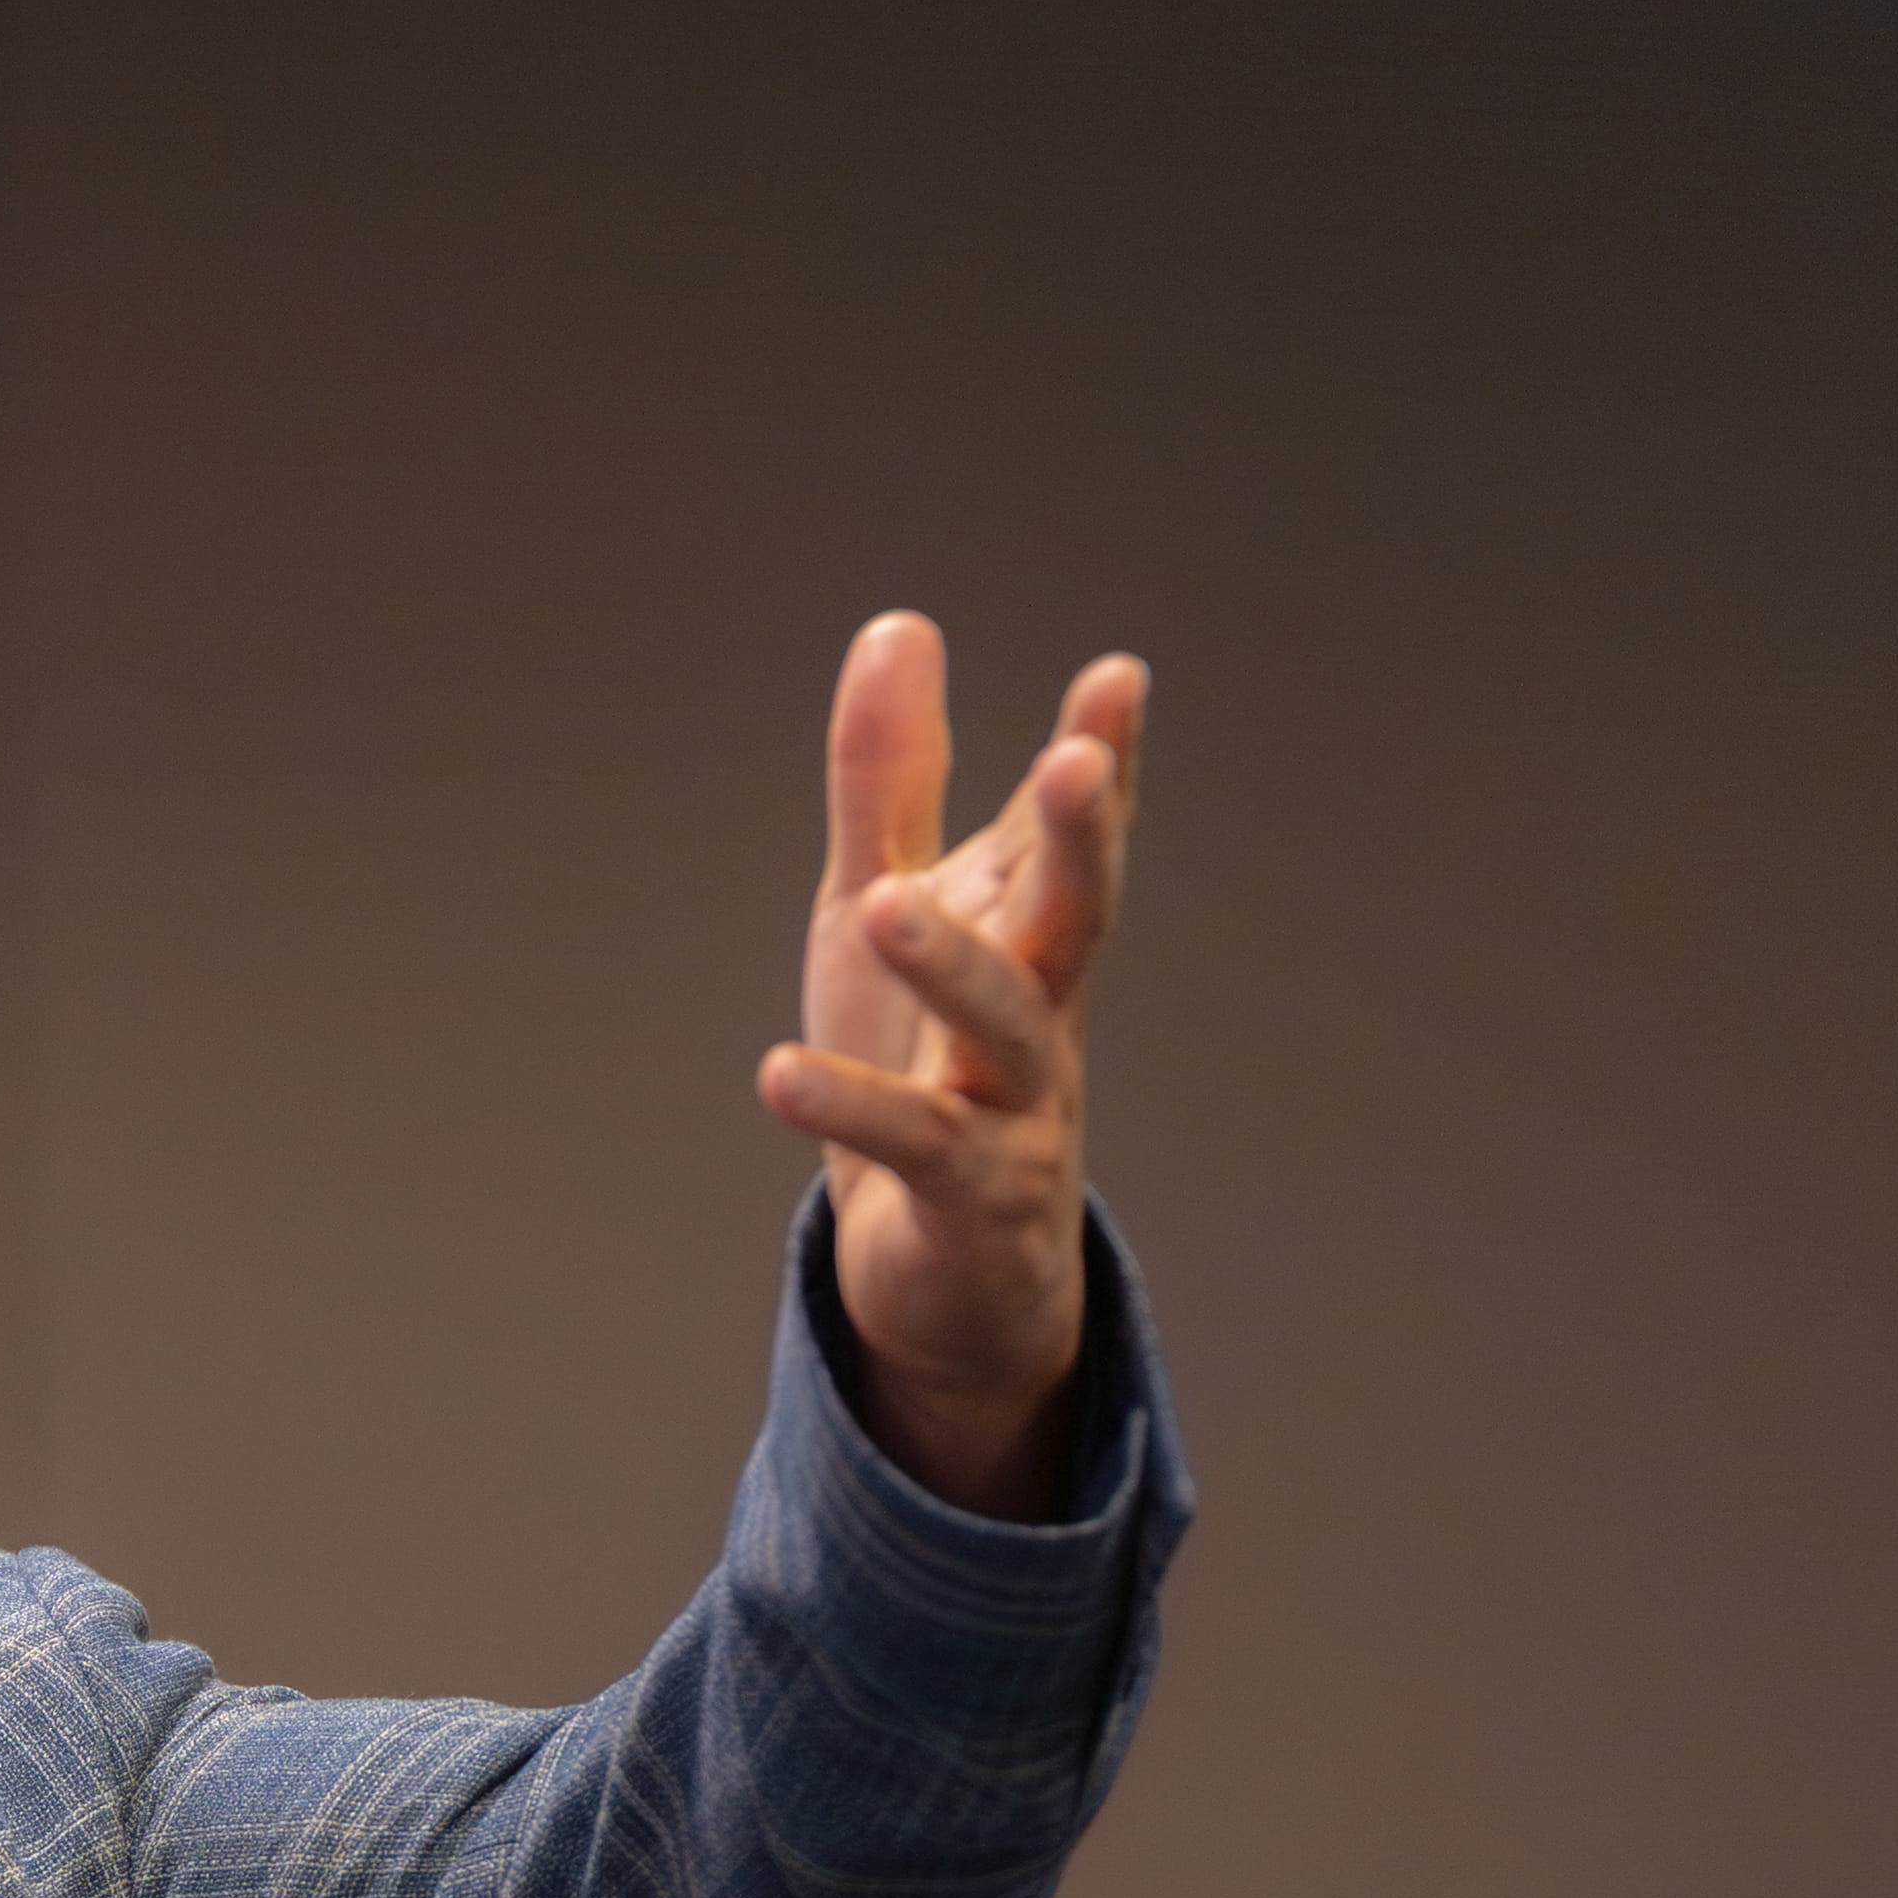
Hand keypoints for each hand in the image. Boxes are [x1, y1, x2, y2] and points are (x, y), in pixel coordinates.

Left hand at [758, 613, 1148, 1515]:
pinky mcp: (970, 1199)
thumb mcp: (886, 907)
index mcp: (1027, 937)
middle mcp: (1042, 1014)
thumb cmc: (919, 1068)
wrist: (939, 1271)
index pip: (1072, 838)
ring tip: (884, 902)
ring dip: (950, 965)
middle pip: (1075, 918)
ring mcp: (1018, 1110)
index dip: (1104, 758)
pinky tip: (779, 1073)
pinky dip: (850, 1107)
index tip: (1118, 675)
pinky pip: (914, 1146)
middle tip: (1072, 765)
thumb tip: (901, 626)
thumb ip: (892, 781)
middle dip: (1079, 842)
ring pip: (1004, 1030)